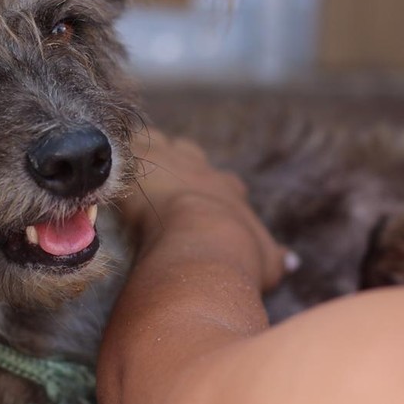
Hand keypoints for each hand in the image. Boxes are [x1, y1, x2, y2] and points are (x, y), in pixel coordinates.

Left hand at [122, 128, 287, 290]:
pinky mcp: (142, 159)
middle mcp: (203, 171)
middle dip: (181, 161)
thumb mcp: (266, 262)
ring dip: (149, 151)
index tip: (206, 202)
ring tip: (134, 163)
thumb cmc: (237, 253)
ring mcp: (171, 162)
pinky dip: (120, 152)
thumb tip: (295, 261)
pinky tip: (107, 163)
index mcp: (228, 191)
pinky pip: (127, 143)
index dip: (213, 191)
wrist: (204, 236)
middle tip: (168, 176)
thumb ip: (276, 257)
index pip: (223, 183)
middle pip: (190, 153)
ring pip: (158, 142)